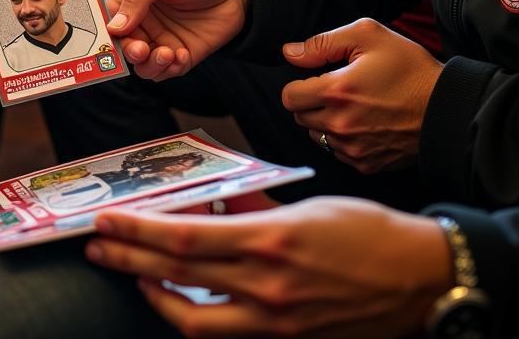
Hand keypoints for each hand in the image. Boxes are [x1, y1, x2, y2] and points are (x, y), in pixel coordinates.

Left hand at [86, 197, 452, 337]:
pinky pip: (226, 333)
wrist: (422, 281)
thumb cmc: (367, 234)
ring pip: (194, 318)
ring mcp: (276, 321)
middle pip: (178, 274)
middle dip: (129, 258)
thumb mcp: (305, 206)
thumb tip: (215, 194)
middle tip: (96, 244)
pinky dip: (193, 317)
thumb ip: (252, 202)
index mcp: (270, 240)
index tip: (109, 218)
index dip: (140, 230)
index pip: (186, 236)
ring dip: (153, 294)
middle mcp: (267, 286)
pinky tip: (176, 299)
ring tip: (129, 273)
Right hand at [105, 0, 248, 80]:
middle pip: (122, 45)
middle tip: (140, 50)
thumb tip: (114, 26)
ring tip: (166, 53)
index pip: (109, 17)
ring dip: (149, 64)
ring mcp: (161, 39)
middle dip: (128, 52)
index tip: (110, 37)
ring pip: (141, 64)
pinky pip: (166, 71)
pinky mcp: (181, 55)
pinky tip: (180, 56)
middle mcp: (143, 21)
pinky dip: (169, 69)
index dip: (106, 29)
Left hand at [280, 18, 443, 173]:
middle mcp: (341, 125)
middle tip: (338, 89)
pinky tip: (364, 123)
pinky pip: (338, 152)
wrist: (448, 108)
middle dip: (312, 101)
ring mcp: (354, 149)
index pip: (290, 96)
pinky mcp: (367, 164)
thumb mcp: (368, 36)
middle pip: (300, 116)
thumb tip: (289, 53)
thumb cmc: (410, 69)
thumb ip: (322, 43)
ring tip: (354, 106)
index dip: (300, 83)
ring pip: (317, 135)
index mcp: (337, 92)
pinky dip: (343, 138)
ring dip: (325, 121)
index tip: (319, 77)